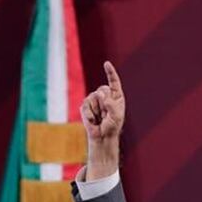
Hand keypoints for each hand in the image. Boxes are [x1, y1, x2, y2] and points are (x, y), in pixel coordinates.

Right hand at [81, 61, 124, 178]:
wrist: (102, 137)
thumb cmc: (112, 127)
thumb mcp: (116, 116)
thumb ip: (111, 104)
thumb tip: (100, 94)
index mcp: (116, 96)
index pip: (113, 81)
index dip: (110, 72)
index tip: (106, 64)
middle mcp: (105, 96)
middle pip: (102, 90)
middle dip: (104, 101)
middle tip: (106, 114)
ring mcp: (95, 100)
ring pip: (93, 97)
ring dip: (97, 110)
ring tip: (100, 118)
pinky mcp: (85, 106)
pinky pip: (85, 105)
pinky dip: (89, 114)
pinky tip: (94, 120)